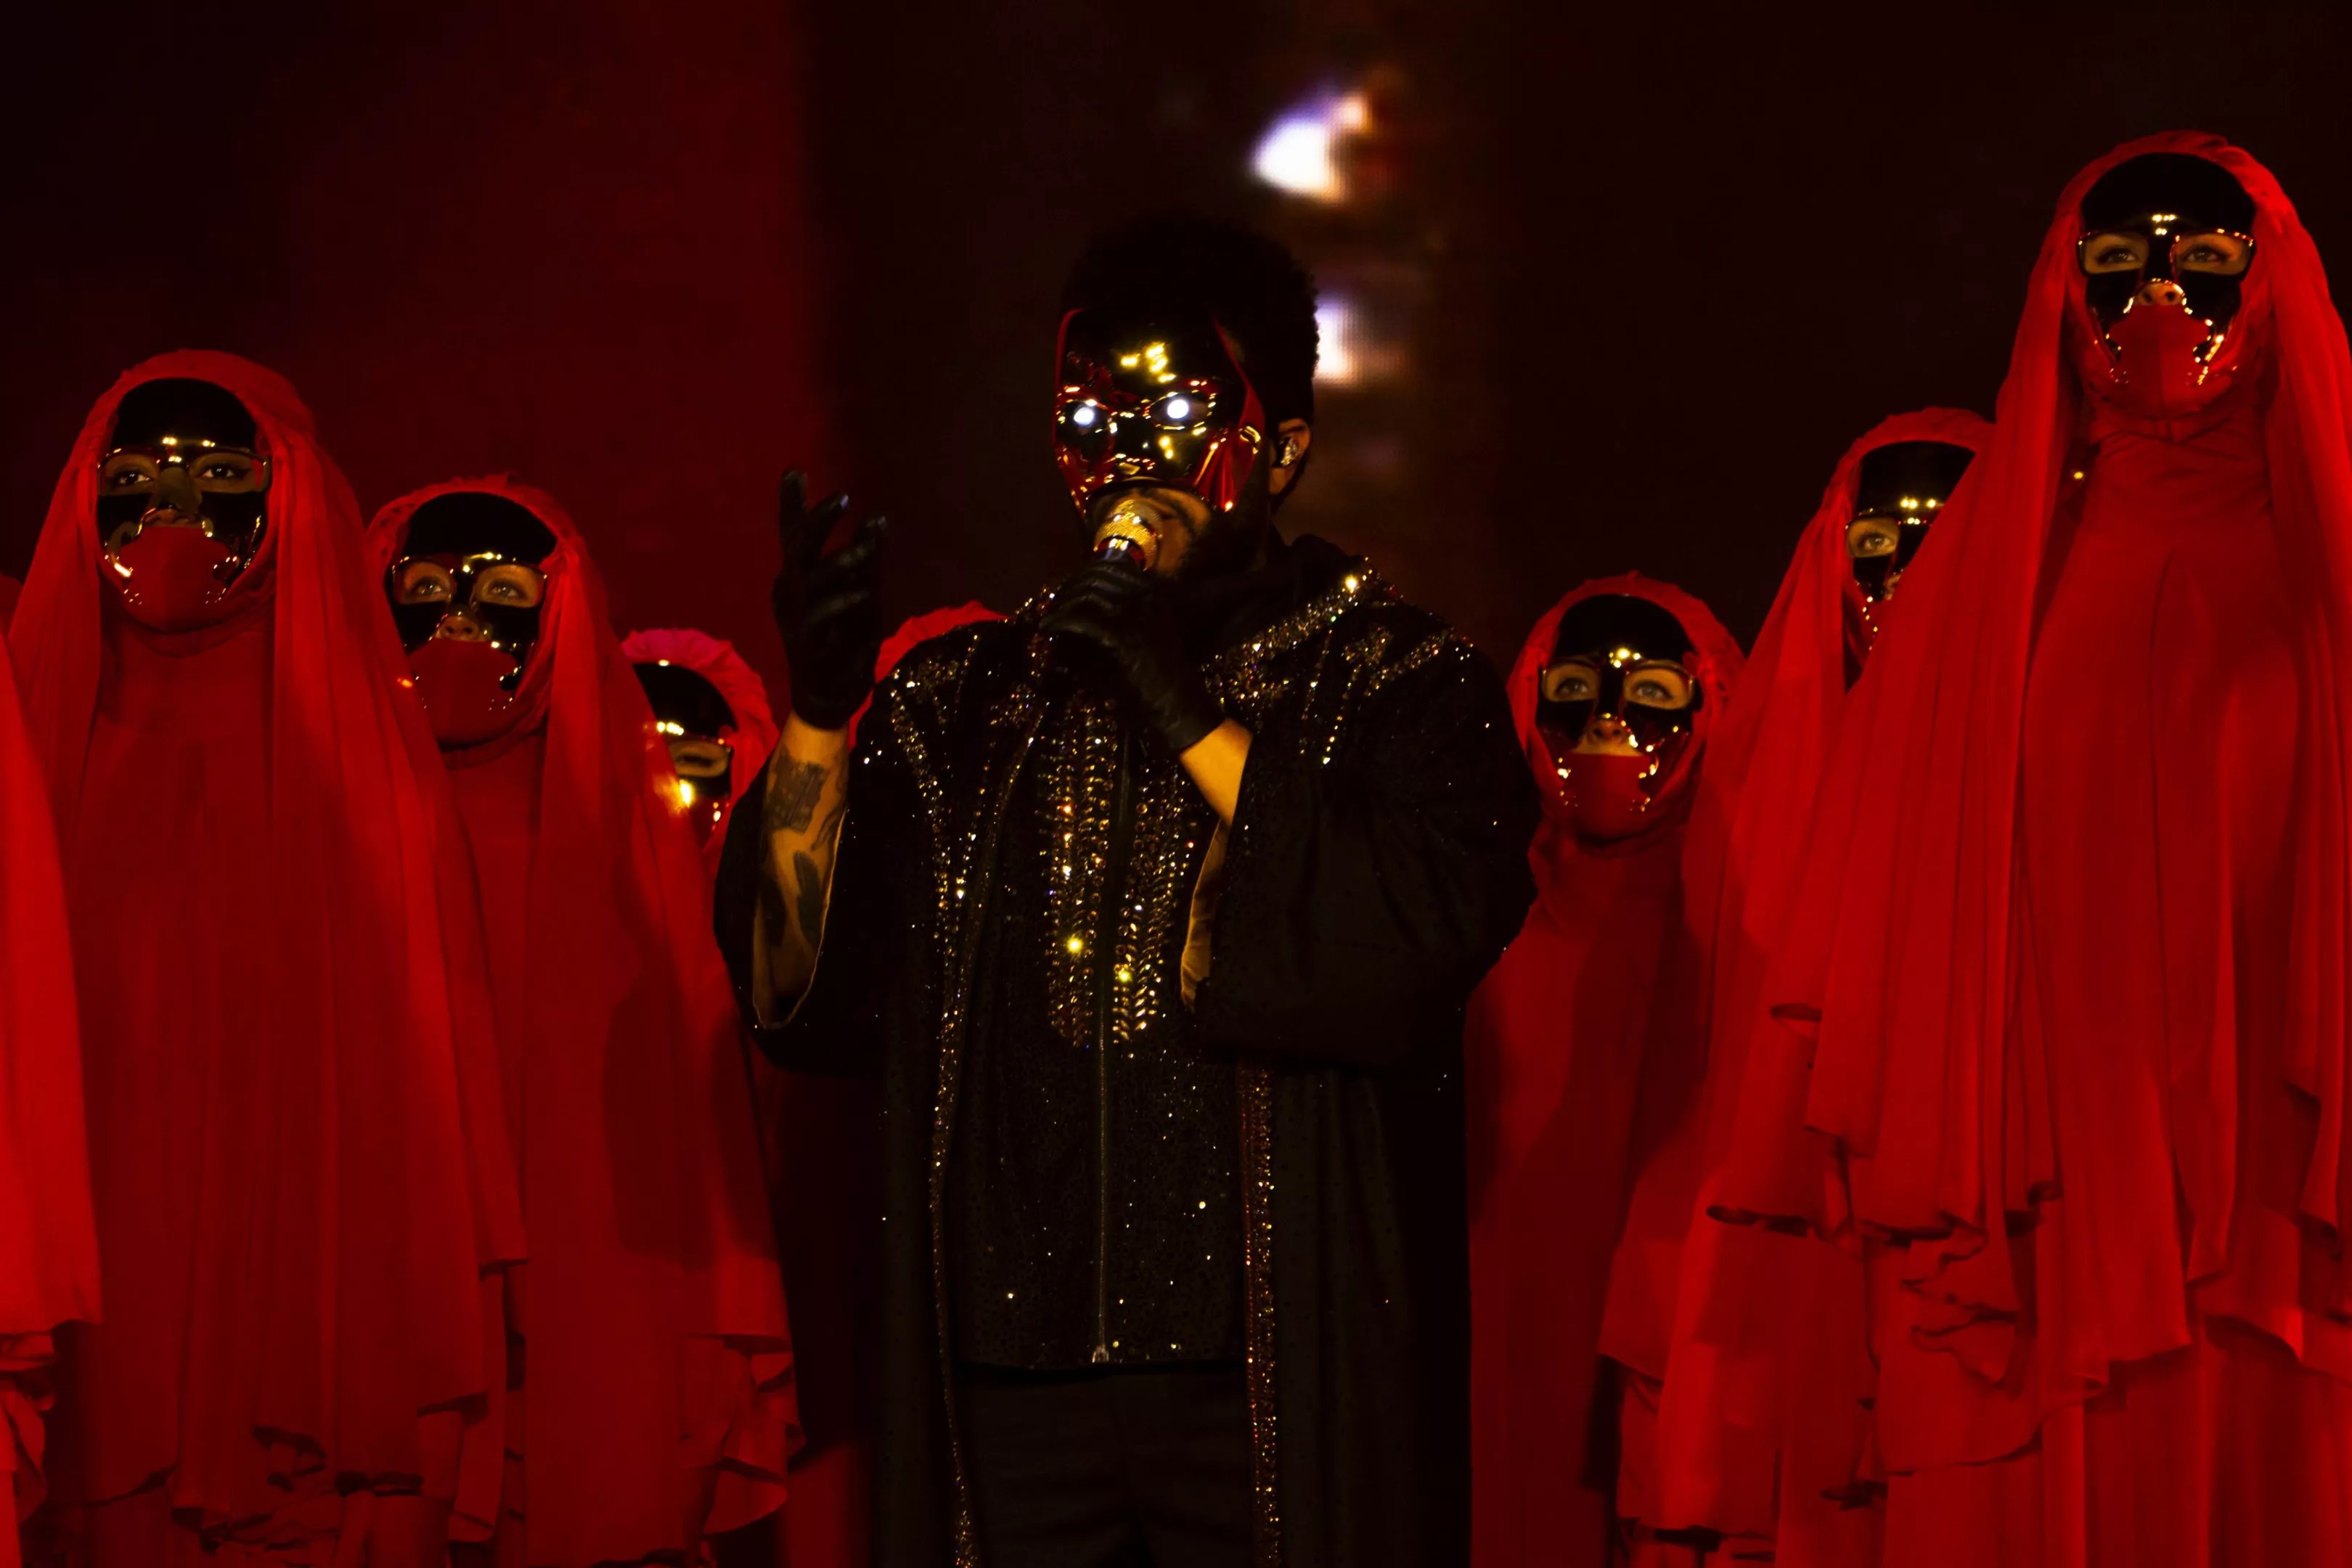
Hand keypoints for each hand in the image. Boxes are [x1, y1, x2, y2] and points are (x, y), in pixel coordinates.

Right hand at [771, 471, 886, 731]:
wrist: (832, 695)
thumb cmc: (846, 641)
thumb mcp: (864, 594)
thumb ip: (868, 560)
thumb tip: (878, 520)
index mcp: (798, 577)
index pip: (794, 534)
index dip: (792, 504)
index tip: (794, 470)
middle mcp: (789, 591)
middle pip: (797, 547)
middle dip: (818, 520)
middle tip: (843, 497)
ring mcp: (793, 616)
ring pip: (811, 577)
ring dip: (841, 560)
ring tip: (867, 547)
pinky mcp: (803, 641)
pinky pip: (822, 614)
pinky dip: (843, 601)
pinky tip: (864, 594)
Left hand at [1039, 562, 1223, 754]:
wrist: (1174, 701)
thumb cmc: (1158, 673)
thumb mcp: (1143, 632)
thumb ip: (1120, 615)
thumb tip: (1082, 606)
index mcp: (1153, 594)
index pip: (1112, 567)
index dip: (1083, 575)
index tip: (1067, 587)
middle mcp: (1145, 598)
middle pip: (1096, 577)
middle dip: (1069, 587)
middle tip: (1052, 602)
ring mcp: (1134, 615)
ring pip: (1087, 595)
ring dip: (1062, 604)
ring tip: (1048, 616)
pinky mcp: (1120, 636)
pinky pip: (1081, 620)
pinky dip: (1060, 622)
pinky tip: (1047, 628)